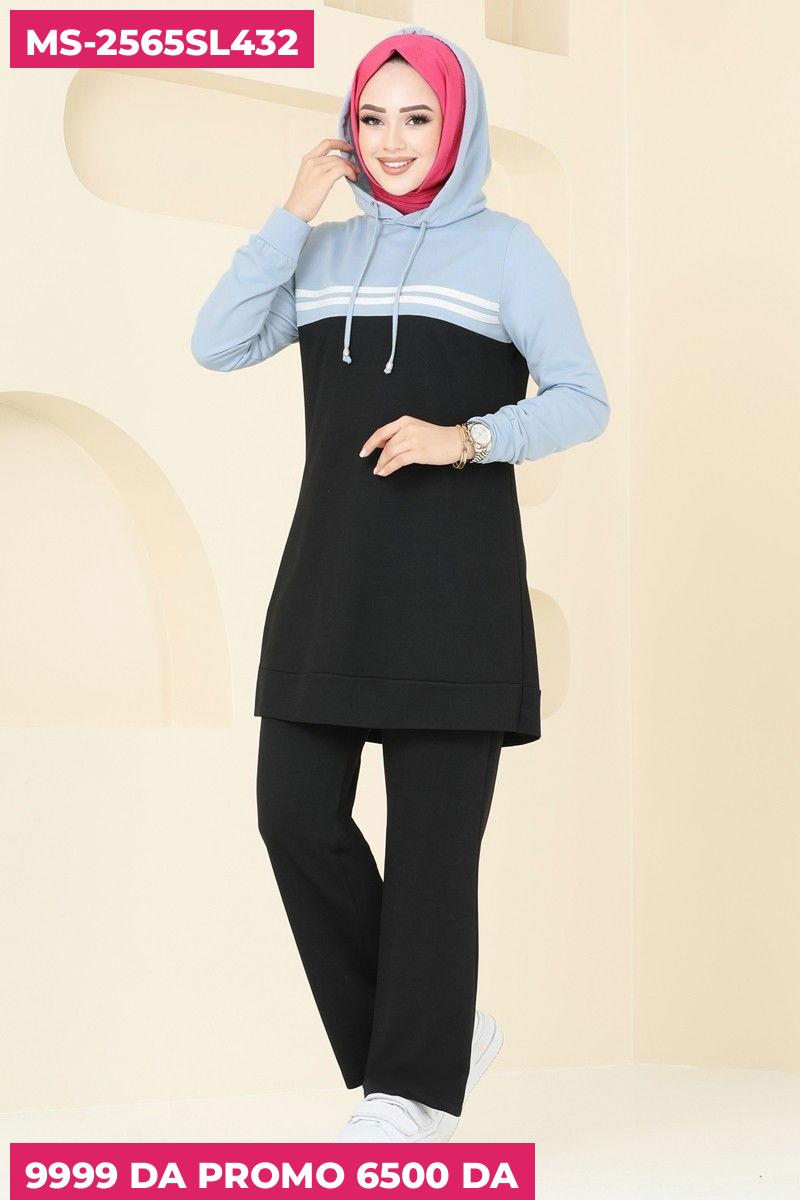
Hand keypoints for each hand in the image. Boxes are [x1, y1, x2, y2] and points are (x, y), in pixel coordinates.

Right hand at [282, 138, 358, 223]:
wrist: (295, 211)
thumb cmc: (303, 199)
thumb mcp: (308, 177)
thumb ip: (319, 169)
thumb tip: (337, 168)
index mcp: (307, 159)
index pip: (326, 143)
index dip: (339, 143)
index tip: (348, 148)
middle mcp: (312, 161)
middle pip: (336, 156)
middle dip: (348, 161)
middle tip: (355, 170)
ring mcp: (317, 169)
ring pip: (340, 162)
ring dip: (351, 168)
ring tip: (354, 176)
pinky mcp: (324, 178)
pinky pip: (342, 169)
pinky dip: (350, 172)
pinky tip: (352, 179)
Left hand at [359, 416, 474, 475]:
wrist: (456, 441)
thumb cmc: (437, 437)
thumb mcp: (416, 429)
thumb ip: (399, 435)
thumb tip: (380, 444)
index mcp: (405, 421)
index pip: (382, 432)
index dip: (370, 443)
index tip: (363, 452)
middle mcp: (408, 428)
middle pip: (386, 445)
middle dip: (378, 458)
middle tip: (375, 467)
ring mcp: (414, 440)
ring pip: (390, 453)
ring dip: (382, 464)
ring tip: (379, 471)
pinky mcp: (419, 452)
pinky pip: (398, 461)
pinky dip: (389, 468)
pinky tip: (385, 472)